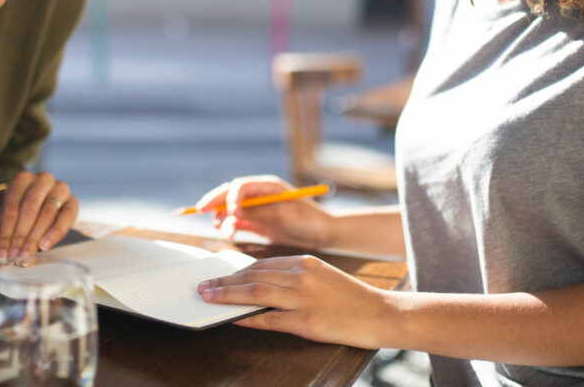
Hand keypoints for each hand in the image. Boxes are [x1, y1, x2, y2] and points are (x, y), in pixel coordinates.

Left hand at [0, 171, 77, 259]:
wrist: (34, 212)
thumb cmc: (15, 218)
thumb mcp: (0, 226)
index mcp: (21, 180)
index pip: (11, 206)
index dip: (6, 231)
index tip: (2, 252)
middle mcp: (42, 179)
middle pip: (30, 207)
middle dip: (21, 235)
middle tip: (14, 256)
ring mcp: (59, 188)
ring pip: (48, 212)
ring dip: (36, 237)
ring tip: (27, 255)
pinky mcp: (72, 202)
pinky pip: (67, 216)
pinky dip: (55, 233)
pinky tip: (45, 246)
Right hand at [194, 175, 332, 248]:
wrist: (322, 235)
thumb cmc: (308, 220)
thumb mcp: (284, 214)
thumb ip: (259, 211)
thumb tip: (235, 211)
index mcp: (267, 187)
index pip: (240, 186)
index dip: (231, 197)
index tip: (231, 211)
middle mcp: (259, 196)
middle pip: (230, 194)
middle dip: (214, 201)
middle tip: (199, 209)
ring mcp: (257, 209)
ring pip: (230, 209)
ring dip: (221, 216)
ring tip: (219, 226)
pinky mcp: (258, 223)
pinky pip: (237, 222)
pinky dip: (230, 226)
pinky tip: (229, 232)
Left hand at [198, 255, 388, 347]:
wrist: (381, 313)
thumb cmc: (350, 298)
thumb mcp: (321, 276)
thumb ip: (292, 277)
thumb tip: (259, 284)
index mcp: (304, 262)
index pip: (261, 264)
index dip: (235, 271)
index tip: (217, 275)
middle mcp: (301, 275)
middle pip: (253, 275)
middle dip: (224, 282)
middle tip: (203, 286)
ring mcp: (304, 298)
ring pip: (256, 292)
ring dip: (228, 296)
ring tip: (208, 298)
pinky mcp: (307, 321)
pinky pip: (270, 319)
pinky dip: (248, 318)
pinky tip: (234, 318)